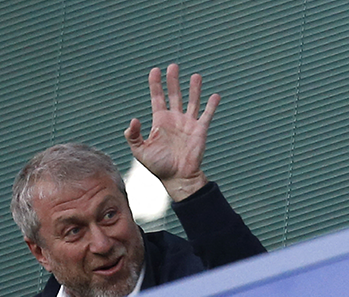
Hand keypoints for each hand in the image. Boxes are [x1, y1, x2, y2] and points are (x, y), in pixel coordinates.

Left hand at [124, 63, 220, 200]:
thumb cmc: (158, 166)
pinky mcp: (200, 130)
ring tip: (196, 76)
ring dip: (194, 89)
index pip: (157, 98)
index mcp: (160, 121)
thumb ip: (133, 136)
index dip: (155, 84)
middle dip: (173, 81)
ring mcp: (188, 124)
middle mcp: (174, 119)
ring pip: (192, 101)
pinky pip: (207, 115)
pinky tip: (215, 95)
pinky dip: (211, 105)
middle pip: (174, 95)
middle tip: (173, 66)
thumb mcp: (140, 151)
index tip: (155, 70)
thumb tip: (134, 119)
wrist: (178, 178)